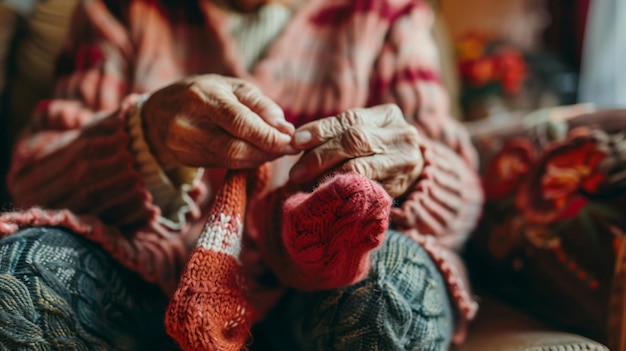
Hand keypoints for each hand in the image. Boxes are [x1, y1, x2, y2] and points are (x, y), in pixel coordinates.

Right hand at [142, 74, 297, 169]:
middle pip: (235, 147)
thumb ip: (261, 106)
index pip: (239, 122)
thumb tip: (286, 130)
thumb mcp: (232, 87)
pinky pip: (222, 165)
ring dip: (259, 158)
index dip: (268, 136)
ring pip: (230, 160)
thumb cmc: (204, 93)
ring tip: (276, 150)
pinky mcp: (185, 160)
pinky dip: (244, 162)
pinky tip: (256, 154)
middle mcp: (188, 123)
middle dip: (267, 151)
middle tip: (289, 148)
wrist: (159, 111)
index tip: (291, 141)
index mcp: (202, 97)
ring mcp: (183, 145)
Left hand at [289, 104, 423, 196]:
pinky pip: (365, 189)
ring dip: (328, 176)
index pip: (349, 120)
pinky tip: (327, 193)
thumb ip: (336, 134)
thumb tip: (296, 143)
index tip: (296, 141)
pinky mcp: (401, 187)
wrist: (413, 172)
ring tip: (306, 184)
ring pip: (360, 167)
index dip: (320, 130)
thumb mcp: (363, 132)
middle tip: (296, 172)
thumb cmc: (376, 149)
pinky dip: (343, 191)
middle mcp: (401, 135)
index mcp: (388, 115)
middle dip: (320, 156)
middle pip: (355, 141)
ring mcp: (404, 162)